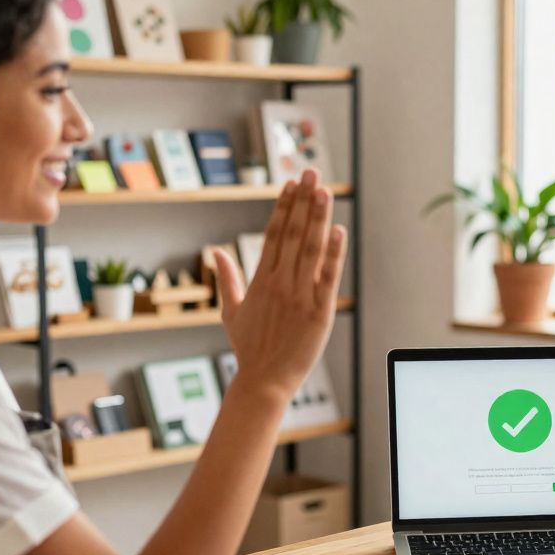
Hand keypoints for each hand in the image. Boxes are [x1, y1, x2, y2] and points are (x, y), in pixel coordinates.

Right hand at [212, 168, 346, 399]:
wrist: (264, 382)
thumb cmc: (249, 348)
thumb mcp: (230, 311)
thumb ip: (227, 279)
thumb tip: (216, 252)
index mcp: (260, 280)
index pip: (273, 234)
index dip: (283, 206)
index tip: (291, 183)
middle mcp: (280, 283)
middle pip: (292, 234)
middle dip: (302, 201)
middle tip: (310, 172)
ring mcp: (299, 297)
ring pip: (309, 250)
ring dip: (317, 218)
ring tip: (324, 190)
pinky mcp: (319, 313)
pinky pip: (328, 278)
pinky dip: (333, 254)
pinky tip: (338, 231)